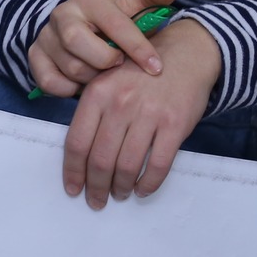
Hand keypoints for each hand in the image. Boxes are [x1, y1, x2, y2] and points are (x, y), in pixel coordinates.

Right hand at [27, 0, 180, 96]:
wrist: (81, 24)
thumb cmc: (115, 18)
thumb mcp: (134, 3)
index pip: (113, 23)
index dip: (137, 48)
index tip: (156, 67)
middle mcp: (61, 13)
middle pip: (78, 43)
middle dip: (106, 61)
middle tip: (120, 67)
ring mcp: (45, 35)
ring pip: (69, 66)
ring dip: (93, 78)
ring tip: (105, 75)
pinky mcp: (35, 55)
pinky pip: (50, 81)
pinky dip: (70, 89)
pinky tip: (84, 83)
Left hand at [64, 18, 220, 208]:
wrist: (184, 55)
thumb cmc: (138, 72)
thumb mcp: (106, 79)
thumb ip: (92, 110)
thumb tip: (78, 153)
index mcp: (96, 93)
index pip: (77, 141)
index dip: (73, 171)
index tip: (72, 189)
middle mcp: (120, 104)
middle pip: (100, 158)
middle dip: (96, 186)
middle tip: (96, 201)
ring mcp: (148, 115)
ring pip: (127, 165)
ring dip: (120, 187)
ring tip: (119, 194)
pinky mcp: (175, 125)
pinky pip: (158, 165)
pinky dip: (148, 183)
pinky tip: (142, 189)